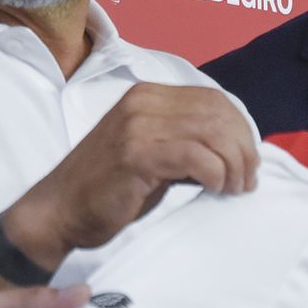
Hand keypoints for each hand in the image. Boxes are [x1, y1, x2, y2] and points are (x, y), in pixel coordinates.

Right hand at [4, 84, 258, 270]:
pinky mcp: (136, 154)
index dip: (240, 131)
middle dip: (243, 148)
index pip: (214, 100)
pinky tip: (213, 189)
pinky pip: (196, 157)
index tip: (247, 163)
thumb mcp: (149, 152)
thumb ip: (183, 140)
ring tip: (233, 188)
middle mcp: (142, 102)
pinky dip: (215, 175)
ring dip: (233, 164)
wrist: (59, 211)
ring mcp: (137, 125)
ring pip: (212, 132)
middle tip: (245, 181)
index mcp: (147, 96)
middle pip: (218, 113)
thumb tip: (234, 150)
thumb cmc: (107, 190)